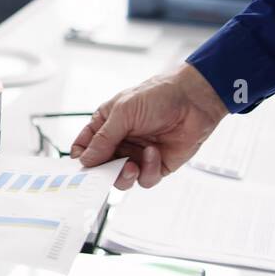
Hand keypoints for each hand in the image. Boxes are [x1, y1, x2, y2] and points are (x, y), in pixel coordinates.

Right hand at [70, 63, 227, 189]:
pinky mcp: (156, 165)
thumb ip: (103, 139)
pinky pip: (145, 179)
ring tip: (131, 165)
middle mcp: (119, 142)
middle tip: (106, 172)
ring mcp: (137, 155)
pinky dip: (148, 169)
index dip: (80, 159)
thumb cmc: (158, 95)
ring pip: (121, 180)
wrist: (194, 100)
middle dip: (103, 173)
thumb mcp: (123, 112)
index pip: (84, 148)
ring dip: (125, 175)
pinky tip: (154, 153)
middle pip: (100, 168)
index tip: (80, 168)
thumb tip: (86, 160)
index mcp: (106, 125)